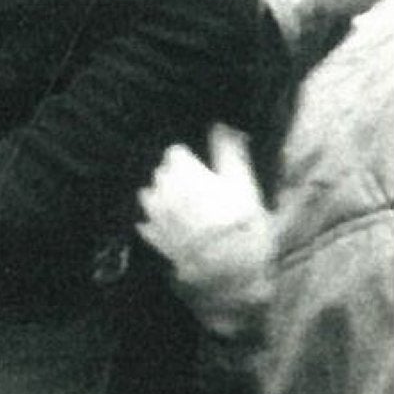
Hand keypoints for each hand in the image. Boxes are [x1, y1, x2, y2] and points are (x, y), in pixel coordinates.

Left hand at [137, 125, 264, 260]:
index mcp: (180, 170)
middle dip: (178, 178)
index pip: (175, 152)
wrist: (227, 267)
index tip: (204, 170)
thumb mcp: (243, 182)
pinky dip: (160, 223)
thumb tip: (221, 126)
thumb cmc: (239, 221)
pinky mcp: (151, 236)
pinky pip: (150, 223)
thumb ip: (228, 151)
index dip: (190, 160)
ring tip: (188, 210)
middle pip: (163, 173)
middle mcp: (159, 187)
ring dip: (165, 199)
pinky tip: (177, 229)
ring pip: (153, 196)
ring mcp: (153, 213)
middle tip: (202, 192)